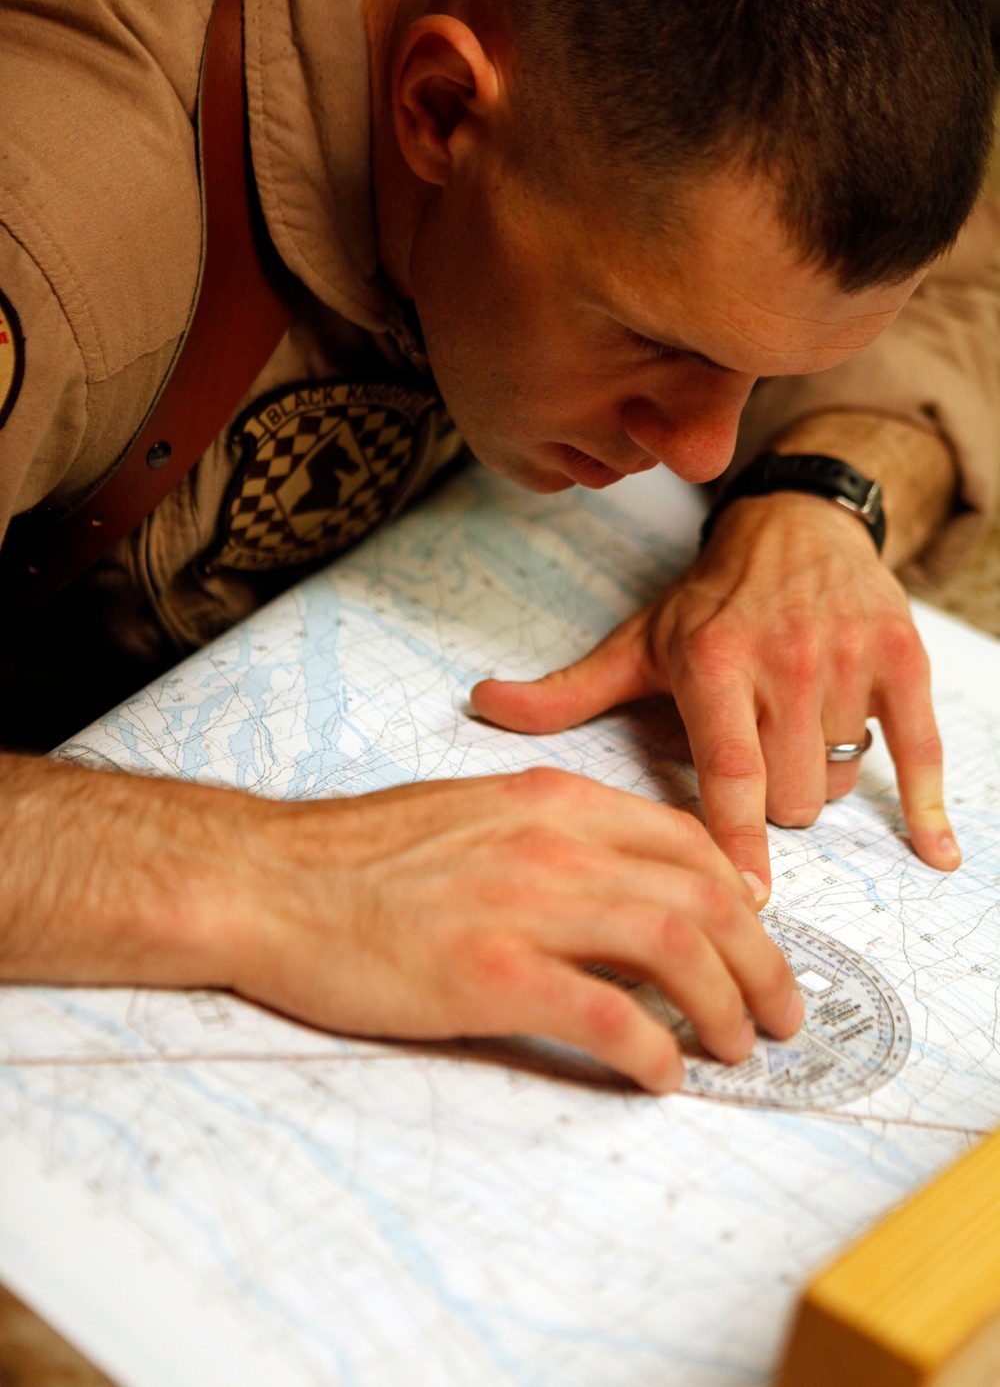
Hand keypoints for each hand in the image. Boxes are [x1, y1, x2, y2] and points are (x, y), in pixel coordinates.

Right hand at [229, 768, 802, 1089]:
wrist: (269, 879)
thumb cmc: (358, 857)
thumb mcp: (470, 814)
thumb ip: (549, 836)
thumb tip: (613, 882)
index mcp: (552, 801)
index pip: (682, 841)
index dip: (738, 895)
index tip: (757, 937)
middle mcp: (555, 844)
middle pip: (701, 896)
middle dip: (760, 960)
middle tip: (780, 1012)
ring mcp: (526, 907)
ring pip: (674, 949)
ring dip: (725, 1006)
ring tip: (738, 1049)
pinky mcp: (491, 973)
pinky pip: (607, 1016)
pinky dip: (652, 1051)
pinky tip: (662, 1077)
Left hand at [471, 492, 960, 888]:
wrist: (795, 526)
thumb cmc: (709, 601)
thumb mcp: (637, 643)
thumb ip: (568, 690)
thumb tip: (482, 706)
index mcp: (714, 663)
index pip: (728, 771)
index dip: (733, 840)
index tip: (742, 901)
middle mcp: (784, 658)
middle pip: (791, 798)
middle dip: (773, 808)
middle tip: (756, 768)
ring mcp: (847, 658)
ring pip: (839, 780)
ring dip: (818, 781)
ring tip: (792, 737)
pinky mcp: (901, 656)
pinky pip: (920, 748)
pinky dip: (928, 805)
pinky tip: (933, 852)